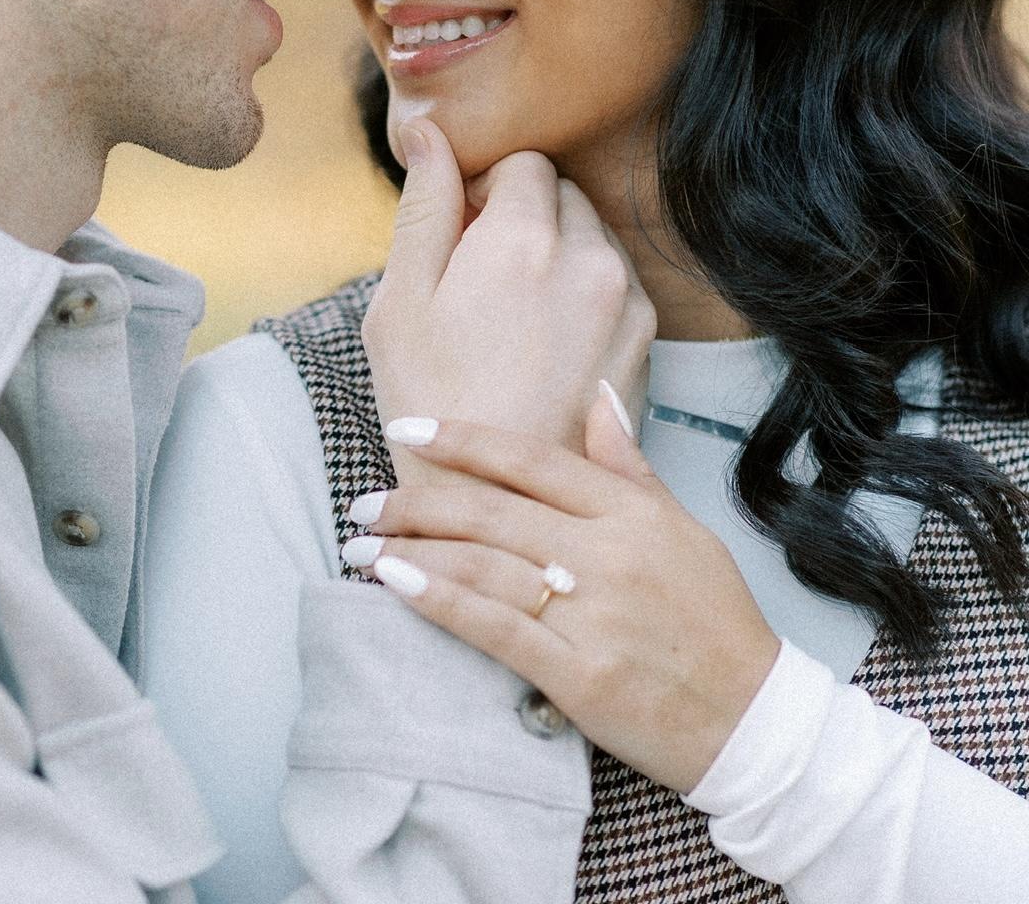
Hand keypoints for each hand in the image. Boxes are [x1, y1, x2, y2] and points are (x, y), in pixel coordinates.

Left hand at [344, 394, 779, 793]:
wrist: (757, 722)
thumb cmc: (715, 619)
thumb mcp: (681, 528)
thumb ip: (627, 464)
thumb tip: (597, 394)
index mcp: (630, 513)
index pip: (530, 459)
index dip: (462, 440)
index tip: (406, 427)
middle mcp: (607, 554)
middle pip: (490, 512)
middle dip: (415, 501)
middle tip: (362, 501)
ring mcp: (593, 615)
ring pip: (481, 565)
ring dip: (409, 550)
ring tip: (359, 544)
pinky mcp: (580, 675)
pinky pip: (494, 627)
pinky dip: (438, 601)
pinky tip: (394, 583)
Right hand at [363, 119, 653, 484]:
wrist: (498, 499)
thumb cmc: (431, 398)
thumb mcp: (401, 299)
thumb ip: (423, 205)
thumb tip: (428, 131)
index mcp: (521, 236)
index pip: (523, 164)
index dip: (485, 190)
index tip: (461, 235)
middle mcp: (587, 257)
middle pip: (563, 194)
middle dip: (524, 217)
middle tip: (481, 277)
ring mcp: (626, 299)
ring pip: (594, 238)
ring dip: (558, 254)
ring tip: (514, 318)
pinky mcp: (646, 340)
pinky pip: (618, 285)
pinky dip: (587, 295)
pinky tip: (547, 345)